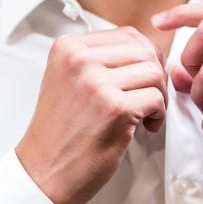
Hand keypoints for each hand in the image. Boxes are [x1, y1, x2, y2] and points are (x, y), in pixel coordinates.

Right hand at [15, 27, 166, 203]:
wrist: (44, 169)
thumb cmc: (60, 129)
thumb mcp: (67, 79)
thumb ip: (99, 59)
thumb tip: (146, 49)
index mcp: (67, 47)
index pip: (127, 34)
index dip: (144, 57)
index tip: (140, 79)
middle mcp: (79, 59)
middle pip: (144, 50)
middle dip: (155, 75)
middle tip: (148, 97)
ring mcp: (96, 82)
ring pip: (154, 72)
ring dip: (158, 94)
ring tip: (145, 112)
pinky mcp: (114, 108)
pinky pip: (157, 98)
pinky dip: (158, 114)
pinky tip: (145, 126)